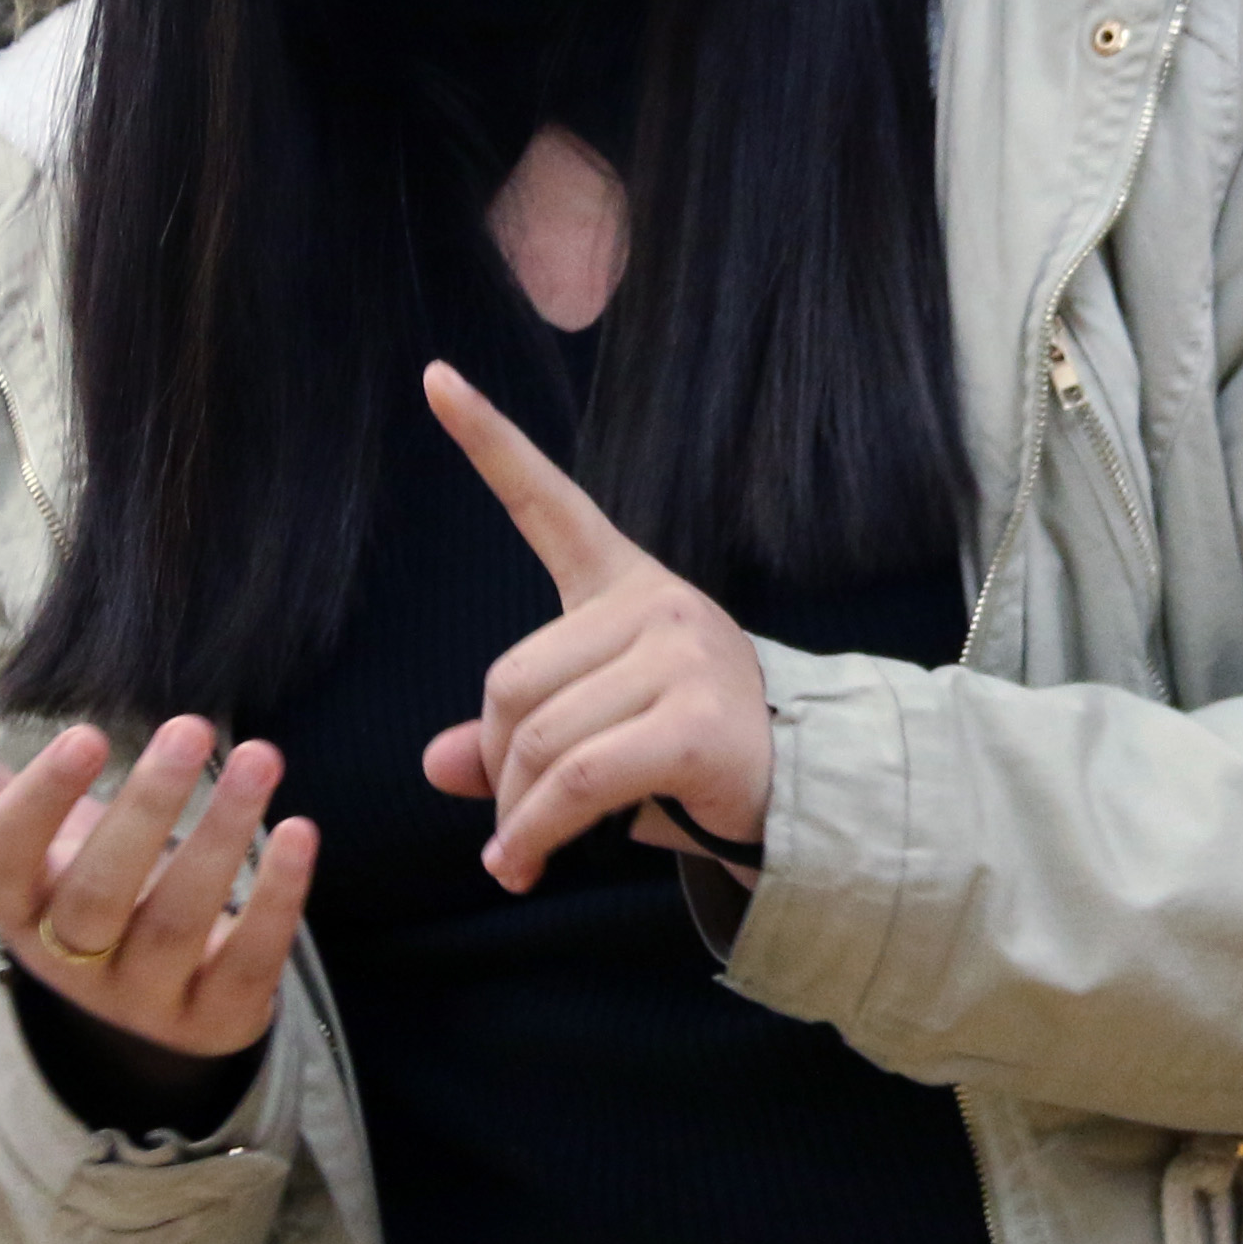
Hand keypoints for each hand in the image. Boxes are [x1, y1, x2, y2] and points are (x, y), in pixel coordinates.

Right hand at [0, 710, 316, 1060]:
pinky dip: (276, 897)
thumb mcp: (32, 851)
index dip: (40, 800)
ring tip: (261, 758)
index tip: (87, 733)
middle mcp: (74, 962)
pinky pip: (248, 961)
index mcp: (19, 912)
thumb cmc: (86, 894)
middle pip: (97, 895)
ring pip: (177, 924)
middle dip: (144, 811)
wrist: (150, 1003)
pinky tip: (299, 832)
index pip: (6, 860)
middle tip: (189, 728)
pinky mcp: (218, 1017)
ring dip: (221, 836)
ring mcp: (147, 999)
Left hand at [414, 364, 772, 886]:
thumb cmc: (694, 757)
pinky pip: (578, 780)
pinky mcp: (696, 723)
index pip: (548, 504)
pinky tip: (524, 864)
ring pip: (540, 738)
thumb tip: (436, 764)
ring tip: (519, 853)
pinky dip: (536, 832)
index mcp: (627, 586)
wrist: (807, 796)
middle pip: (512, 680)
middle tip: (510, 817)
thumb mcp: (597, 732)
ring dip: (515, 811)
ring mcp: (682, 657)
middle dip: (497, 763)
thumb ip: (518, 738)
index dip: (488, 442)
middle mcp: (656, 605)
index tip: (435, 379)